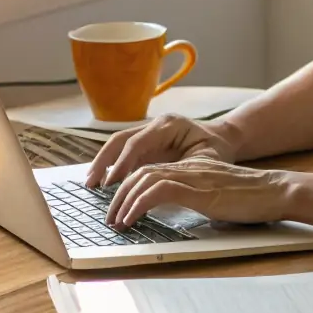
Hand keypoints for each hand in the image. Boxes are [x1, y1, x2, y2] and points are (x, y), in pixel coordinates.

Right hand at [84, 113, 236, 188]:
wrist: (222, 138)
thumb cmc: (217, 150)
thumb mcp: (207, 161)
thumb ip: (182, 170)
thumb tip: (157, 188)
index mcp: (169, 124)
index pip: (138, 142)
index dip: (123, 162)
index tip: (112, 182)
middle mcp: (154, 124)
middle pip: (121, 139)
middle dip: (104, 160)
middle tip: (91, 183)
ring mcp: (148, 132)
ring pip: (118, 144)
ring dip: (103, 162)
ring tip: (90, 182)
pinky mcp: (146, 142)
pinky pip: (124, 151)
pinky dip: (112, 165)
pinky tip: (103, 180)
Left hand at [105, 158, 291, 228]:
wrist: (276, 191)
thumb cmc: (253, 200)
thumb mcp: (219, 200)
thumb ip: (202, 203)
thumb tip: (195, 219)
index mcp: (190, 169)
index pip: (149, 170)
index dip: (128, 186)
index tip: (117, 206)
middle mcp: (187, 169)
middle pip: (140, 172)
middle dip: (118, 195)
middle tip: (108, 217)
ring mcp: (192, 178)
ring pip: (145, 179)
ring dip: (123, 201)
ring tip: (115, 221)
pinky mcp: (198, 190)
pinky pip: (159, 191)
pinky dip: (140, 204)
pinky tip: (131, 219)